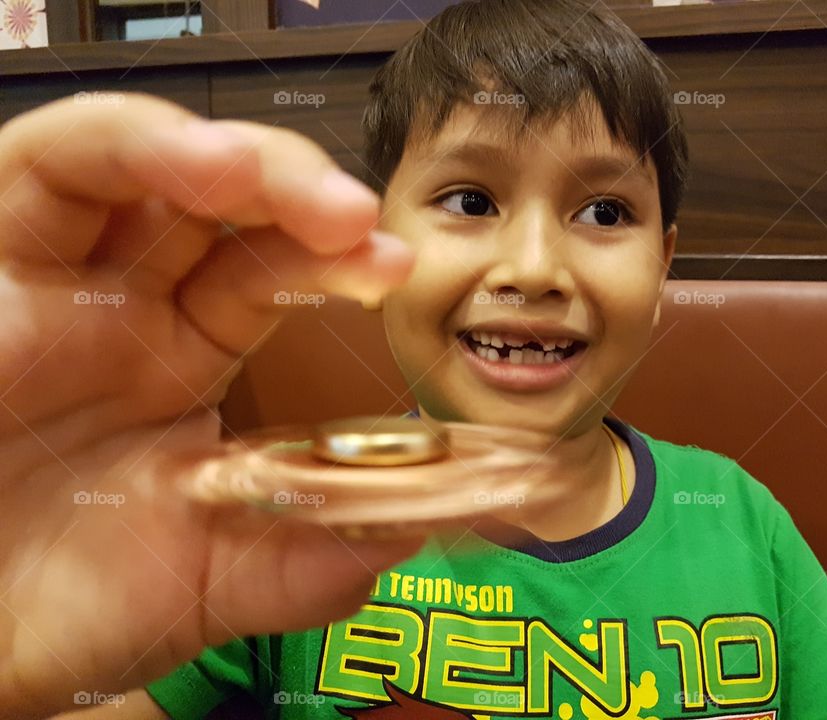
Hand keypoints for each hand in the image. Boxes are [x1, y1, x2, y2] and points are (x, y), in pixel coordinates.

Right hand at [0, 94, 421, 718]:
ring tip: (259, 173)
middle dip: (294, 190)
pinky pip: (46, 168)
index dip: (336, 258)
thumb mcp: (203, 585)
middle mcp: (127, 302)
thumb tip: (406, 532)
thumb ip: (305, 563)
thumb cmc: (61, 604)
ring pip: (137, 162)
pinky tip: (191, 164)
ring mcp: (56, 276)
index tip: (392, 266)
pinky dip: (119, 149)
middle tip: (352, 216)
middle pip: (220, 203)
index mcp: (186, 357)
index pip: (274, 275)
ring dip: (214, 152)